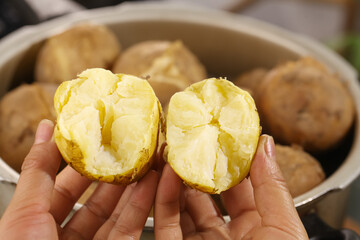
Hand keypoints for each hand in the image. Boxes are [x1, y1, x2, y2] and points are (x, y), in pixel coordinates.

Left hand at [0, 119, 158, 239]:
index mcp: (36, 227)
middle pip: (94, 198)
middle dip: (114, 172)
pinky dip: (144, 206)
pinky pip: (131, 229)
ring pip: (117, 213)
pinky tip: (153, 185)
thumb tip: (47, 129)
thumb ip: (38, 171)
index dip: (81, 161)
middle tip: (130, 147)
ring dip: (135, 185)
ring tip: (148, 160)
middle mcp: (64, 239)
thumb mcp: (25, 216)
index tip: (98, 139)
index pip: (62, 185)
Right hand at [154, 135, 307, 238]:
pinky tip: (162, 177)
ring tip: (169, 154)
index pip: (241, 189)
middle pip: (206, 197)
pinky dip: (161, 202)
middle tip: (187, 143)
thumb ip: (271, 185)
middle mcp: (226, 239)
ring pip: (181, 209)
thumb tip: (263, 143)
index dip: (229, 163)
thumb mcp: (283, 228)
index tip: (218, 138)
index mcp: (257, 231)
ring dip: (173, 181)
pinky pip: (165, 226)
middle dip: (196, 169)